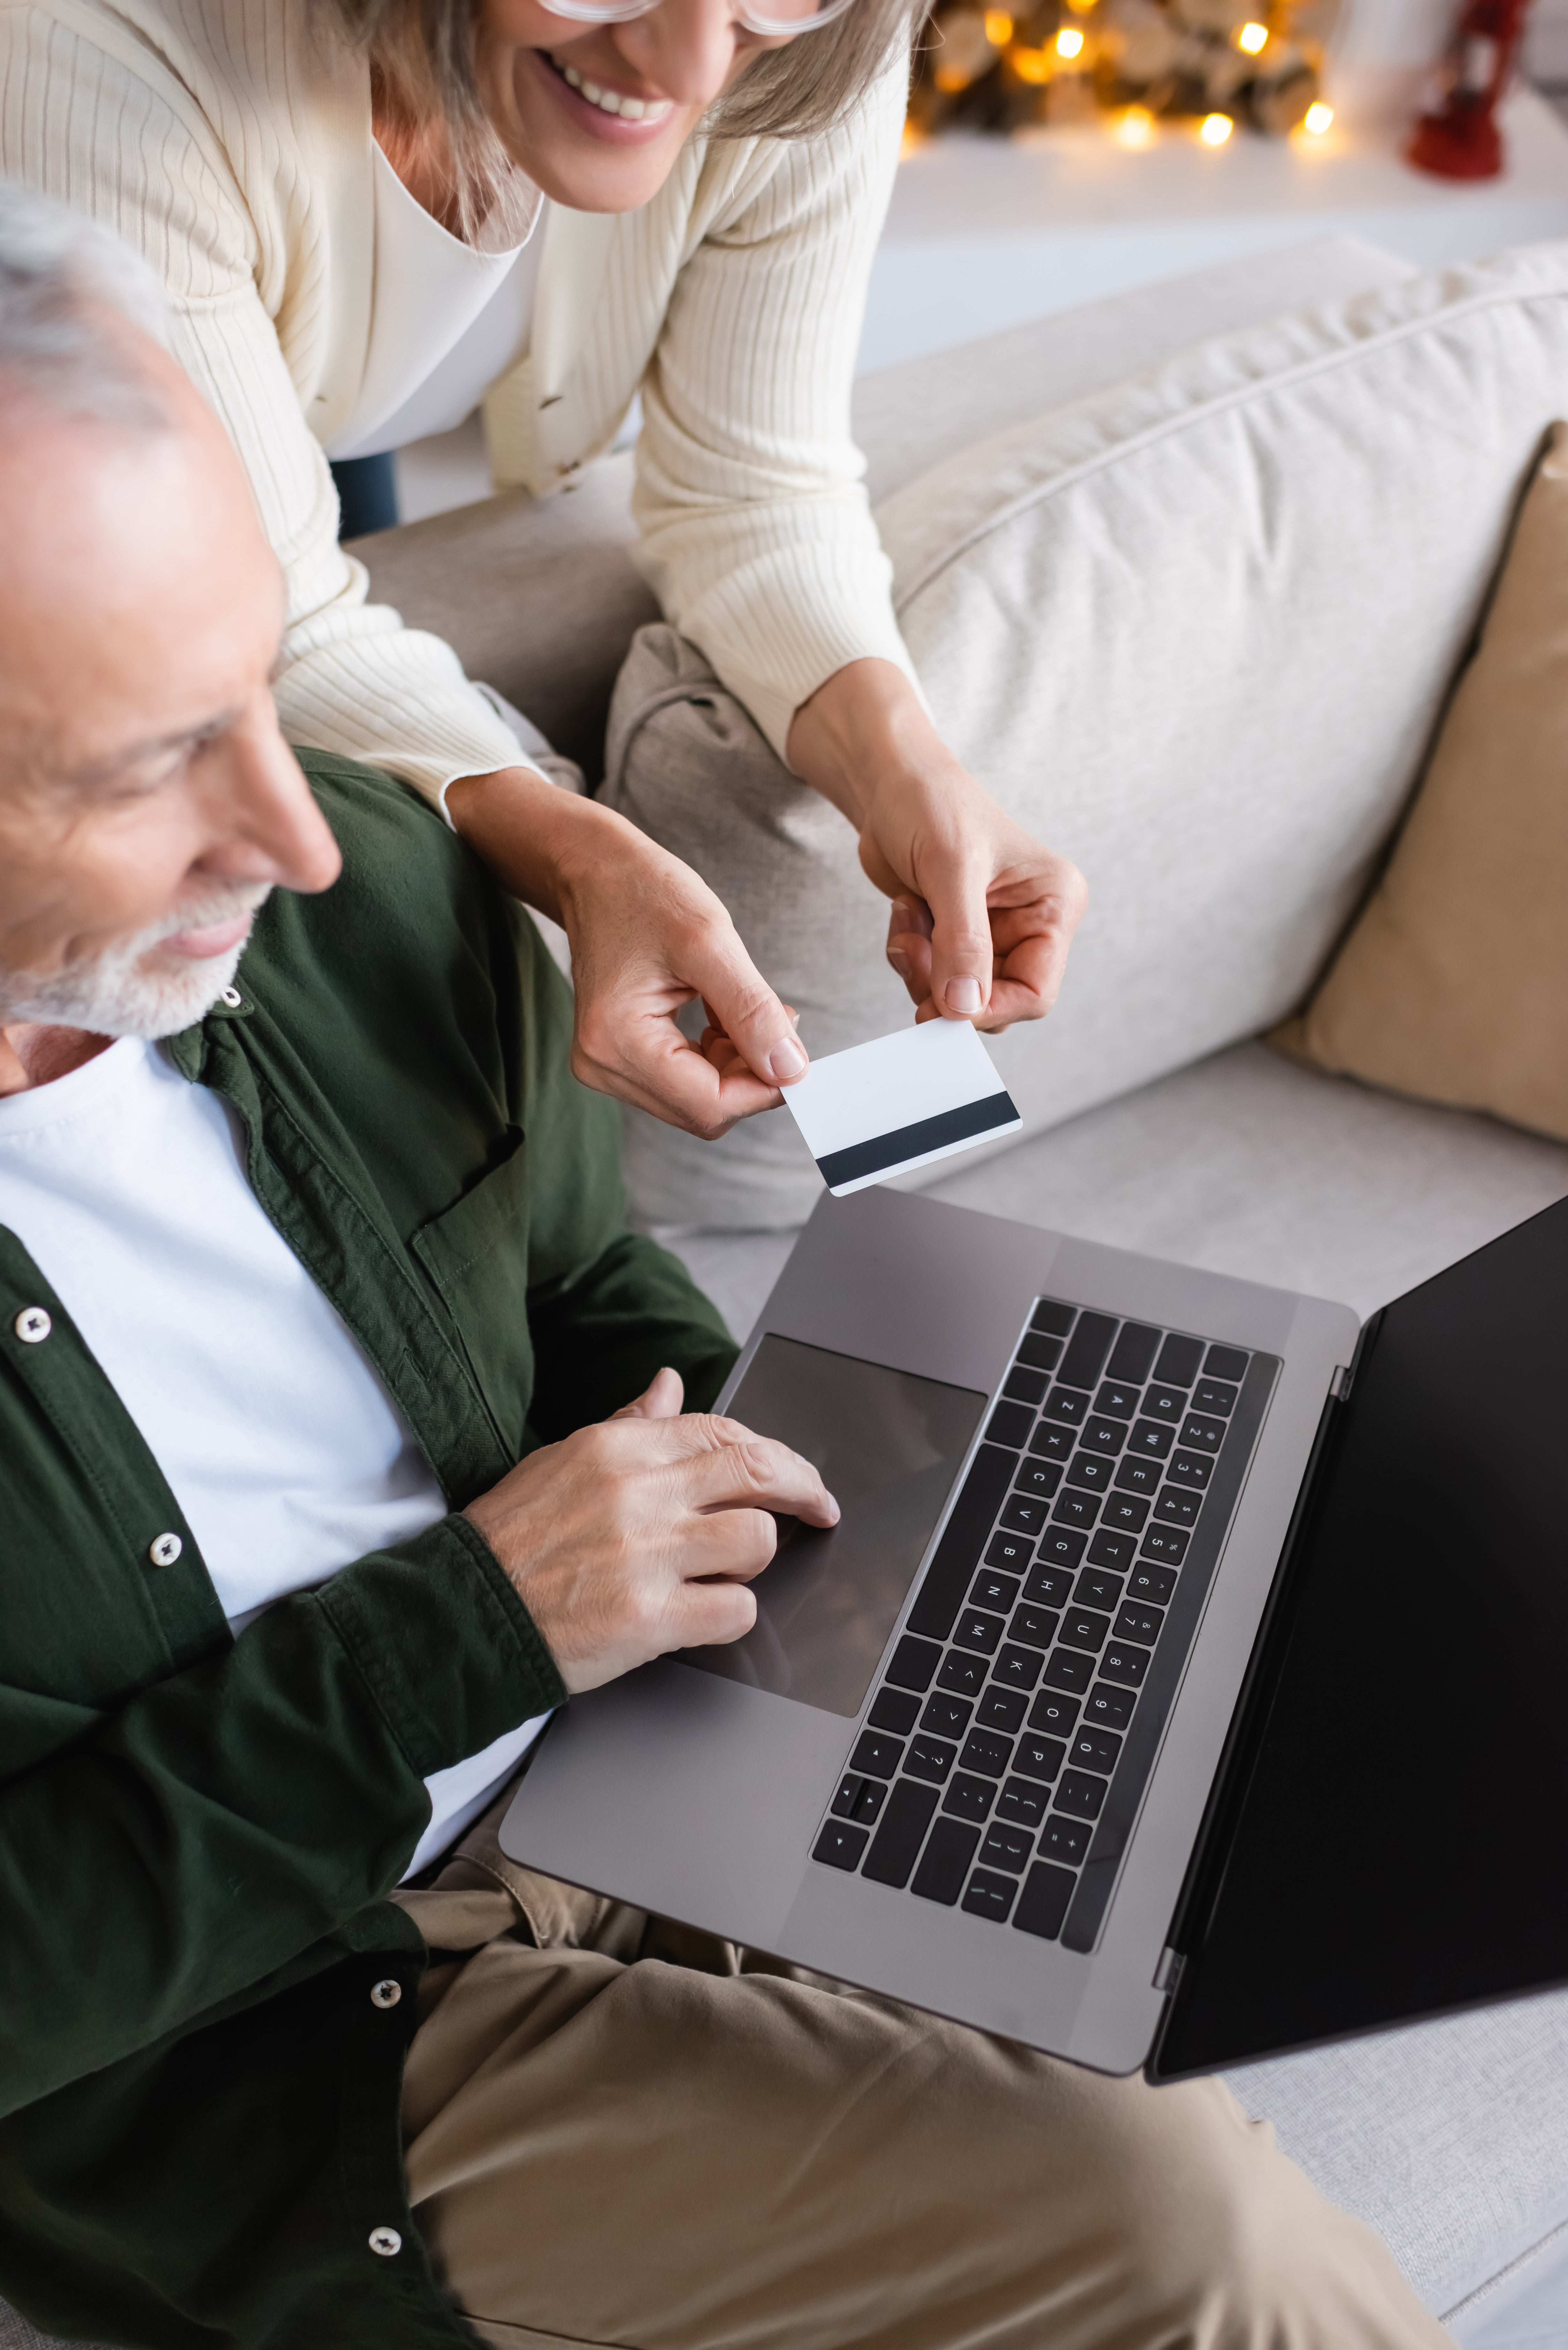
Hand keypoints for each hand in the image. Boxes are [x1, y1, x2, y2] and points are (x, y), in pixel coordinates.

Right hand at [446, 767, 808, 1138]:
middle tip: (774, 1021)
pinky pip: (684, 1082)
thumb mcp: (711, 943)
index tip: (797, 1053)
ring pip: (697, 1100)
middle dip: (749, 1075)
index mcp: (616, 1041)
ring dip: (734, 1065)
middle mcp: (602, 1064)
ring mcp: (607, 1064)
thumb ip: (753, 1012)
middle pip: (702, 1111)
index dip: (763, 1088)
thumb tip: (791, 1071)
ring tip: (742, 1010)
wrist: (596, 872)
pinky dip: (716, 1058)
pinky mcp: (618, 1057)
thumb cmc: (644, 893)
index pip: (708, 1106)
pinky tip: (722, 1020)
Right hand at [462, 1369, 838, 1692]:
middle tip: (818, 1507)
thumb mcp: (562, 1461)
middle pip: (758, 1472)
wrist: (462, 1615)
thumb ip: (629, 1425)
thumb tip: (670, 1384)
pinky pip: (735, 1612)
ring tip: (726, 1571)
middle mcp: (637, 1494)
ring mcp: (647, 1556)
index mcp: (617, 1450)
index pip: (722, 1431)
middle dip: (802, 1489)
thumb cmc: (511, 1541)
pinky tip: (706, 1615)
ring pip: (756, 1540)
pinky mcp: (649, 1620)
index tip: (793, 1472)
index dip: (772, 1451)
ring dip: (754, 1559)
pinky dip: (732, 1616)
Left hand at [786, 659, 1088, 1028]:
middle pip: (996, 1001)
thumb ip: (963, 943)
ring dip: (922, 970)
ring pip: (960, 997)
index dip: (990, 1009)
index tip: (945, 1007)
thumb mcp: (951, 869)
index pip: (1037, 992)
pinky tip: (906, 913)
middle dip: (947, 986)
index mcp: (1053, 904)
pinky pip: (933, 979)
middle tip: (916, 950)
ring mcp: (993, 934)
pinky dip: (910, 957)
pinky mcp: (956, 938)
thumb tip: (965, 1007)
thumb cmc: (931, 804)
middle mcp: (1031, 924)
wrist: (890, 783)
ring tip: (910, 918)